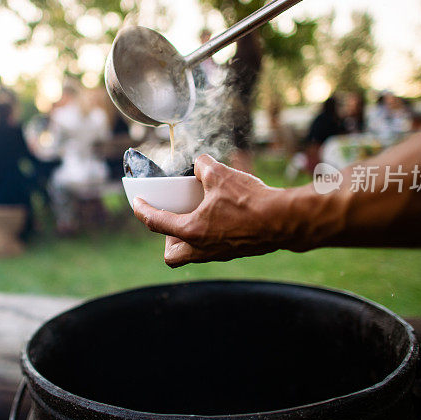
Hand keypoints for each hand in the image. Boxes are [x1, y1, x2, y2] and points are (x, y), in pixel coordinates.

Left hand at [133, 155, 305, 266]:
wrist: (283, 220)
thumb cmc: (250, 201)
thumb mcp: (221, 175)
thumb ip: (204, 166)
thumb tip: (200, 163)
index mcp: (192, 231)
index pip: (156, 222)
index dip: (142, 210)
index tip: (137, 203)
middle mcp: (202, 248)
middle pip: (172, 256)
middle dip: (168, 240)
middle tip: (174, 218)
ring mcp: (220, 254)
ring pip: (194, 254)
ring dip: (189, 239)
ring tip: (198, 215)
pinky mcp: (236, 252)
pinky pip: (213, 249)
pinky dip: (210, 236)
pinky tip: (221, 217)